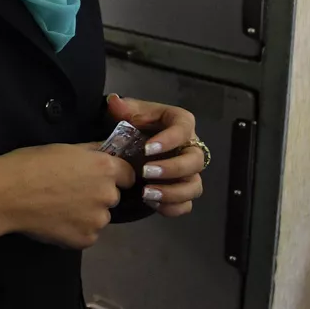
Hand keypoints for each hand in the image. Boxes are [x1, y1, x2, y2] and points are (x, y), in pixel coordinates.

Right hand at [0, 142, 135, 247]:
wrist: (5, 194)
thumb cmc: (30, 164)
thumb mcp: (64, 147)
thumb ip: (91, 151)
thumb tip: (108, 150)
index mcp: (104, 168)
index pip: (128, 174)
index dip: (114, 174)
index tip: (96, 176)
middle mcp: (108, 195)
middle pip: (112, 196)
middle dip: (97, 194)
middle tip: (70, 191)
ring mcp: (98, 221)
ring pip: (99, 217)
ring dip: (87, 214)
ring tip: (59, 208)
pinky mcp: (85, 240)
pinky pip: (87, 234)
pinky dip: (76, 229)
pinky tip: (56, 221)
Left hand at [105, 93, 204, 217]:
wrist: (135, 146)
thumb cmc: (138, 125)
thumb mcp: (131, 114)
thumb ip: (124, 108)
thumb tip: (114, 101)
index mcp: (181, 124)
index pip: (184, 129)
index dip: (169, 139)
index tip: (147, 148)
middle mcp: (191, 149)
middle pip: (195, 161)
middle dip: (172, 168)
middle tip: (146, 172)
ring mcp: (189, 173)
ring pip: (194, 186)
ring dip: (173, 192)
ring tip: (147, 194)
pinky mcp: (183, 191)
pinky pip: (187, 204)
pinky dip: (172, 207)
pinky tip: (152, 204)